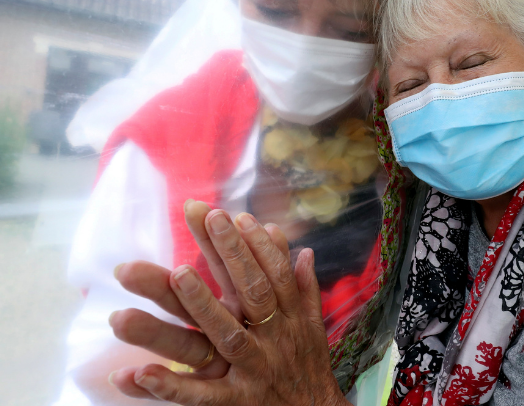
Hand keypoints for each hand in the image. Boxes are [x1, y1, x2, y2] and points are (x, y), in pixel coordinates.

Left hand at [112, 207, 347, 405]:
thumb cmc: (309, 370)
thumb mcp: (313, 327)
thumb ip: (305, 290)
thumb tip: (305, 250)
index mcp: (285, 317)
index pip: (268, 272)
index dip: (251, 242)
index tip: (230, 212)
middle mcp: (269, 337)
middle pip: (248, 292)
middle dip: (228, 252)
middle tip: (204, 214)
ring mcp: (250, 369)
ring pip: (222, 336)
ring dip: (201, 304)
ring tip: (174, 274)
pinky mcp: (233, 402)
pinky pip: (198, 396)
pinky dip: (169, 385)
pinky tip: (133, 372)